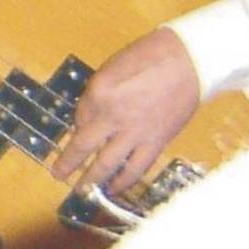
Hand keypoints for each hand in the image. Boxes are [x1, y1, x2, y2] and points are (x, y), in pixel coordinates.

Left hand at [53, 28, 199, 194]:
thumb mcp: (110, 69)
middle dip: (68, 165)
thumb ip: (95, 96)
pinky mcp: (156, 143)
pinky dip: (123, 182)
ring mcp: (134, 134)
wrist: (191, 61)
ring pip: (107, 165)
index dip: (76, 128)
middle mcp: (112, 119)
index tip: (77, 133)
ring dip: (92, 181)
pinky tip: (114, 189)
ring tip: (82, 191)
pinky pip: (136, 168)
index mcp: (98, 96)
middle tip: (58, 175)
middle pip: (83, 148)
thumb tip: (86, 120)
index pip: (78, 120)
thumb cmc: (148, 57)